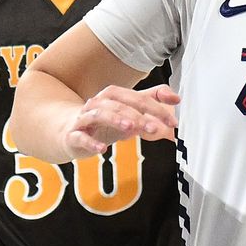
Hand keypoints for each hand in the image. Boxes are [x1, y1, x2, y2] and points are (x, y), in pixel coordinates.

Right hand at [61, 84, 179, 159]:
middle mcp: (98, 103)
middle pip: (119, 104)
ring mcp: (84, 118)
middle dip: (139, 115)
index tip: (172, 121)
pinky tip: (102, 150)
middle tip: (155, 127)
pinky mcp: (73, 135)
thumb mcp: (129, 111)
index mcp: (114, 96)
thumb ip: (152, 102)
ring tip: (131, 128)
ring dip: (116, 119)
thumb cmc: (103, 121)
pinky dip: (90, 142)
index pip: (137, 98)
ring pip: (99, 114)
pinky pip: (80, 136)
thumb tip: (176, 99)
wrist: (69, 131)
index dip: (156, 109)